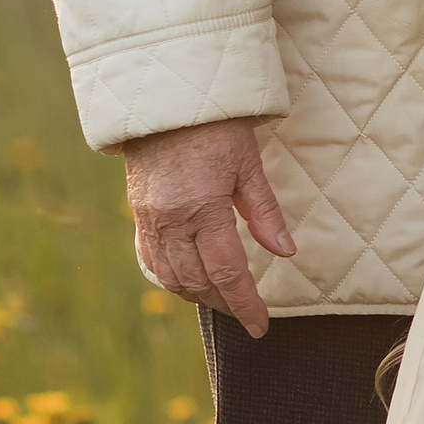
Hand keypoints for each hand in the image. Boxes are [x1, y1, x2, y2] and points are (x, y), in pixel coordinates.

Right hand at [124, 116, 294, 337]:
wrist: (165, 96)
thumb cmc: (215, 125)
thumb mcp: (248, 163)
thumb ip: (264, 211)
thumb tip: (285, 253)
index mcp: (203, 207)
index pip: (228, 271)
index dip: (245, 303)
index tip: (261, 326)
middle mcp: (172, 219)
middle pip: (199, 281)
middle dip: (225, 303)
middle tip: (247, 312)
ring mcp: (150, 219)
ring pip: (171, 277)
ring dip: (198, 294)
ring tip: (223, 298)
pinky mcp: (138, 213)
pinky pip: (152, 259)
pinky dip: (171, 277)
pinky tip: (189, 279)